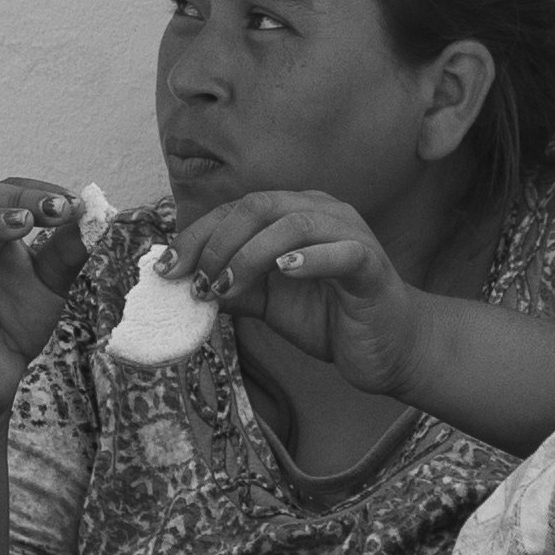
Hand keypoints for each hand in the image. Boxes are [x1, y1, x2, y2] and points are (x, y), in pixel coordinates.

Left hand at [166, 185, 419, 388]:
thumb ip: (233, 287)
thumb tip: (185, 283)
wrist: (387, 349)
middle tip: (198, 281)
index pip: (235, 210)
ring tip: (228, 286)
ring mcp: (350, 235)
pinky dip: (309, 258)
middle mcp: (322, 213)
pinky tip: (283, 271)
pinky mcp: (371, 265)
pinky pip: (341, 251)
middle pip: (259, 205)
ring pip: (294, 222)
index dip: (196, 235)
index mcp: (294, 214)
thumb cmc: (330, 318)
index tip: (166, 269)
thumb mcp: (268, 303)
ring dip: (251, 254)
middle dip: (217, 242)